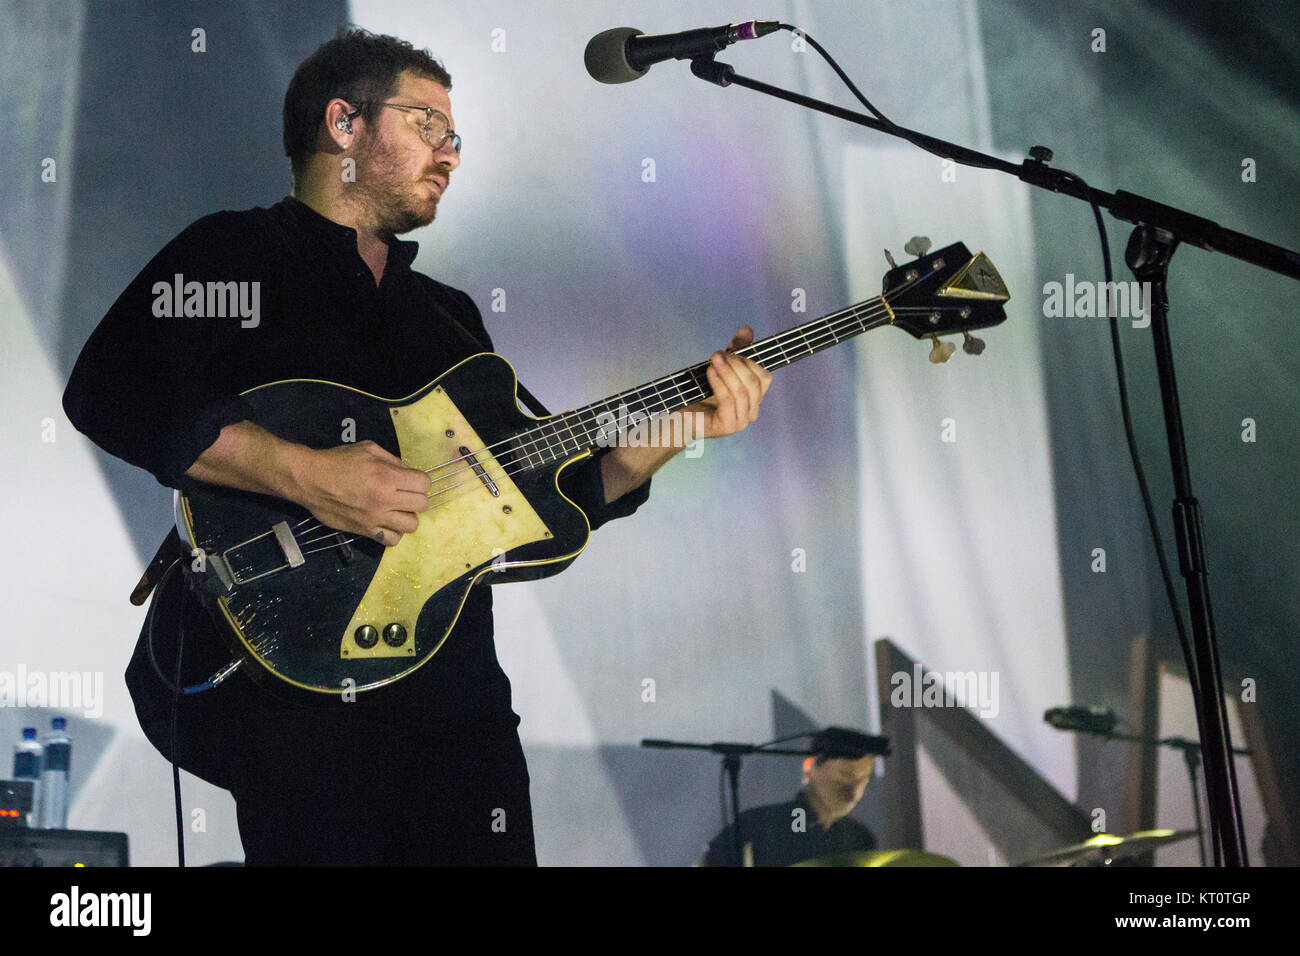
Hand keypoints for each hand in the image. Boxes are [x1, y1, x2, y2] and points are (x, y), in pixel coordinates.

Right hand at [291, 440, 431, 546]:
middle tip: (404, 494)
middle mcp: (384, 499)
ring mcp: (375, 518)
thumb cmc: (338, 461)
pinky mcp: (365, 531)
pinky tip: (387, 523)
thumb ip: (393, 461)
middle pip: (422, 505)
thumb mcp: (369, 449)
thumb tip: (409, 473)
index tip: (411, 480)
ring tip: (397, 510)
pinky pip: (392, 540)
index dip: (420, 481)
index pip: (424, 484)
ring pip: (411, 526)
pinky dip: (394, 533)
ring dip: (408, 517)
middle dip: (417, 497)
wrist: (310, 480)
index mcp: (387, 476)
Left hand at [690, 326, 772, 438]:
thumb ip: (735, 350)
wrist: (680, 416)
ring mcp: (741, 422)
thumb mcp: (721, 368)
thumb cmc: (701, 393)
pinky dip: (719, 384)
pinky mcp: (727, 427)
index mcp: (754, 399)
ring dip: (727, 372)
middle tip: (717, 354)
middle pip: (754, 384)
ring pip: (742, 392)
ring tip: (713, 360)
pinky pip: (729, 401)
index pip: (764, 378)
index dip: (749, 362)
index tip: (730, 351)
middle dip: (736, 365)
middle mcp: (751, 412)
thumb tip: (747, 329)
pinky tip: (710, 373)